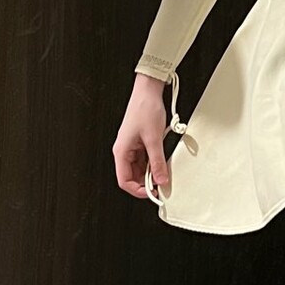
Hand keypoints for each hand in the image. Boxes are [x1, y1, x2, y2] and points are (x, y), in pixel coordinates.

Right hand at [113, 73, 169, 198]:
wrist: (149, 91)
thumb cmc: (145, 108)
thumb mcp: (154, 139)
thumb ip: (158, 162)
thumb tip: (161, 180)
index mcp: (121, 151)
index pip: (124, 181)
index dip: (138, 190)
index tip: (152, 193)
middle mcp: (124, 150)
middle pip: (132, 176)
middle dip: (146, 182)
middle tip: (161, 183)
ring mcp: (132, 147)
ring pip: (140, 168)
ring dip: (152, 172)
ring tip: (163, 170)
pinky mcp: (140, 142)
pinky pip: (146, 159)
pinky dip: (154, 162)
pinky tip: (163, 160)